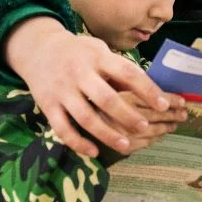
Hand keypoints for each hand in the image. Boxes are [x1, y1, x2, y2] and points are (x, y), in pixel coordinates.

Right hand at [4, 17, 184, 156]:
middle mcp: (79, 74)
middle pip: (106, 99)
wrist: (38, 48)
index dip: (146, 89)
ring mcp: (62, 91)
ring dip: (107, 134)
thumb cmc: (78, 52)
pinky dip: (79, 143)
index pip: (127, 72)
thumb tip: (146, 90)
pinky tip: (95, 152)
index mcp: (97, 58)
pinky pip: (63, 129)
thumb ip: (118, 69)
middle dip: (128, 115)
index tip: (163, 104)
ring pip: (86, 118)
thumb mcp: (98, 50)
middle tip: (145, 126)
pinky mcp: (48, 106)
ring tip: (126, 145)